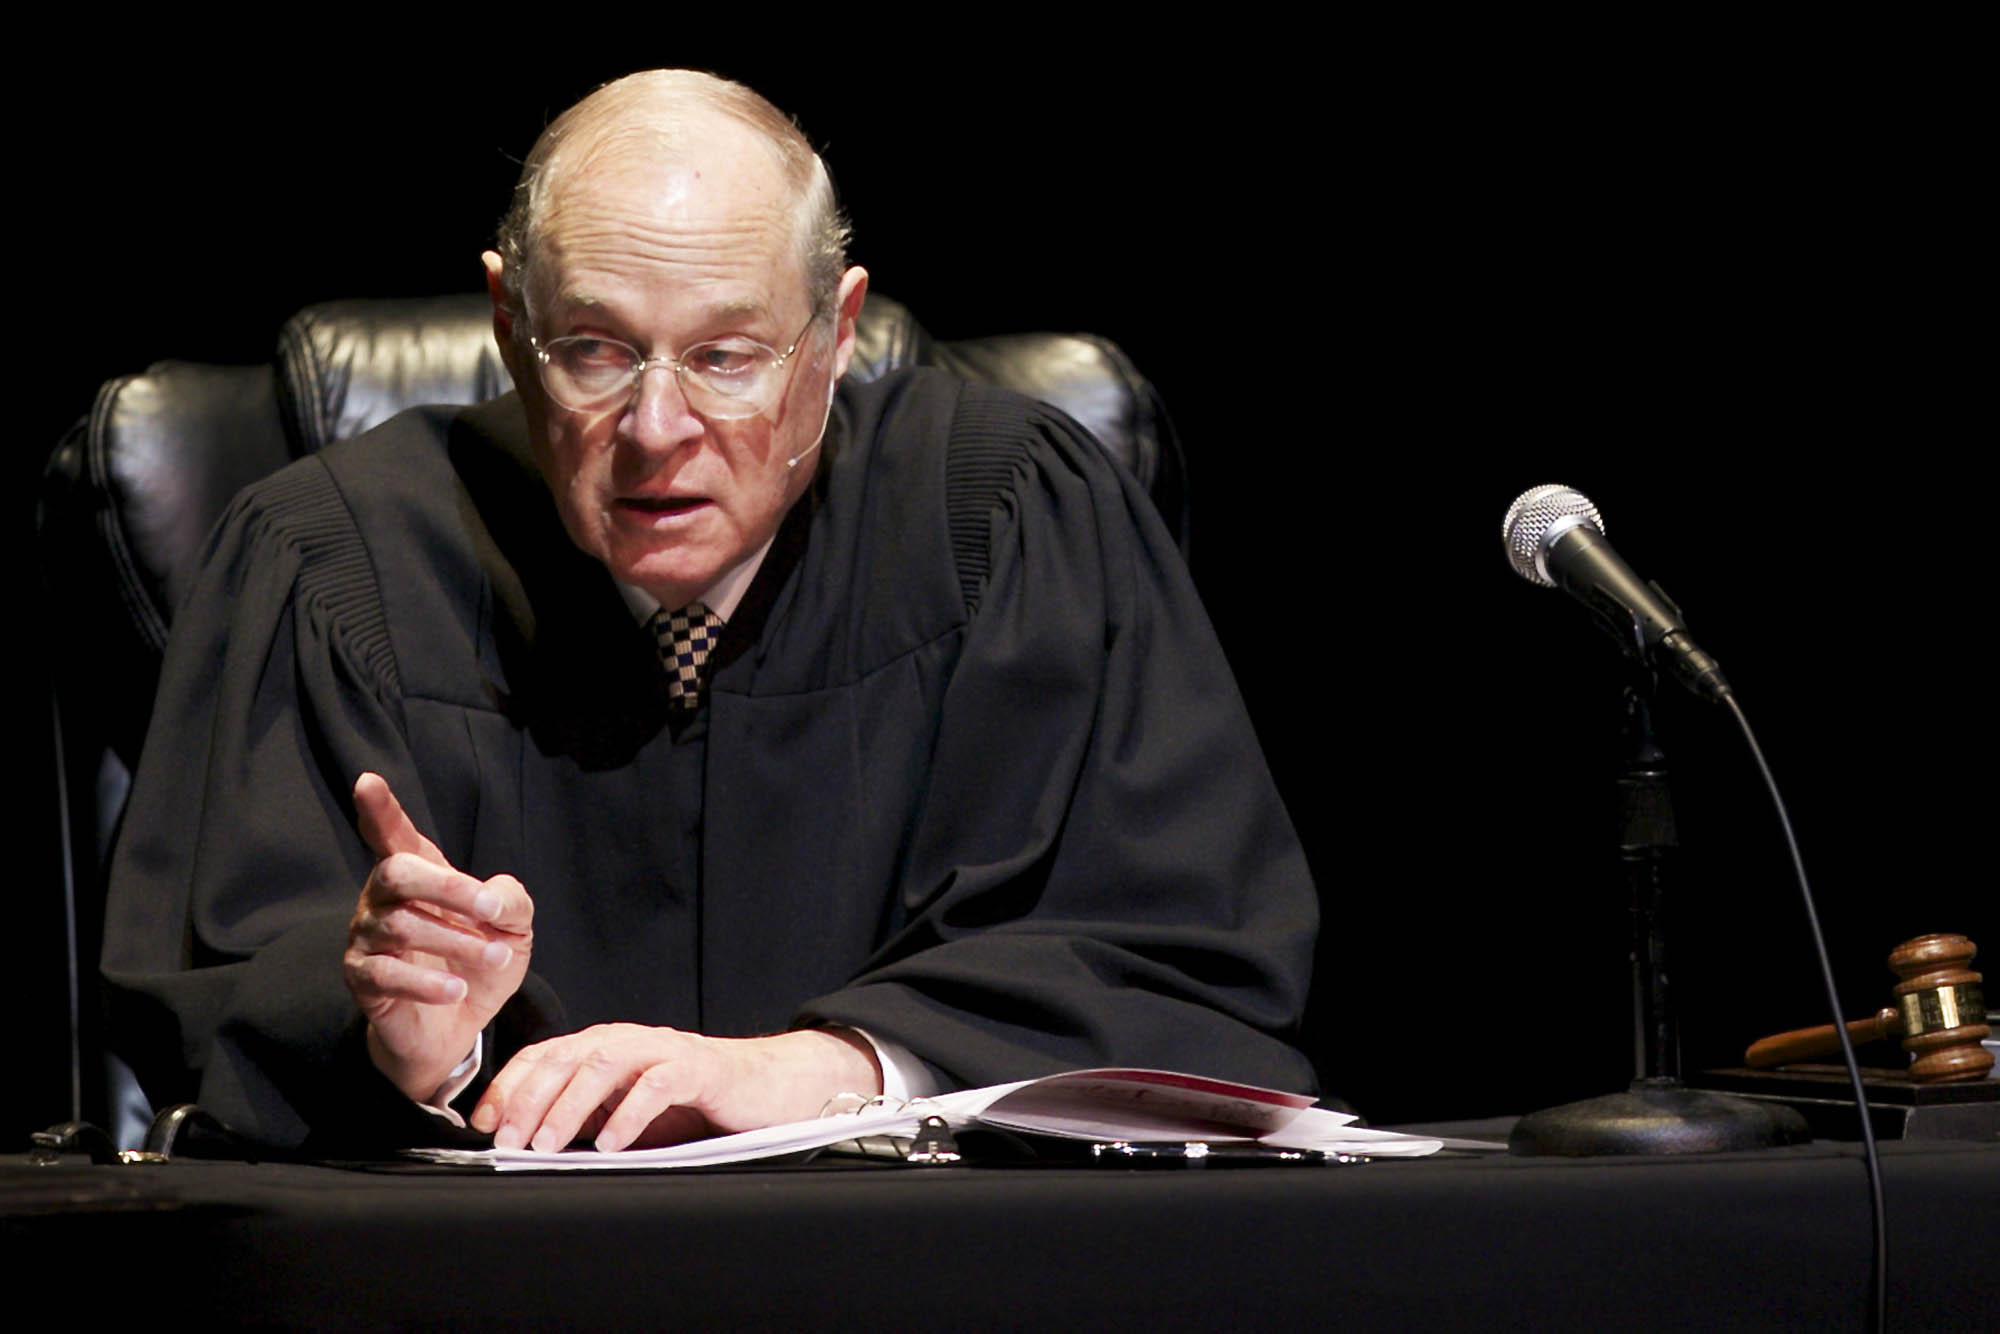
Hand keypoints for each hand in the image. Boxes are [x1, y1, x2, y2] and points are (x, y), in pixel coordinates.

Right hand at [343, 772, 533, 1101]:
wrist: (459, 1024)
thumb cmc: (480, 960)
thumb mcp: (513, 928)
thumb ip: (511, 902)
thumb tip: (494, 896)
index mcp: (418, 873)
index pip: (393, 835)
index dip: (380, 810)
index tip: (368, 781)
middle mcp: (382, 898)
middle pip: (397, 872)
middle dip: (449, 888)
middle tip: (492, 914)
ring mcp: (366, 937)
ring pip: (401, 926)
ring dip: (458, 943)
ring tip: (495, 959)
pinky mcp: (362, 979)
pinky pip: (387, 974)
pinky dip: (429, 981)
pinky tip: (456, 989)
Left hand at [471, 1025, 881, 1152]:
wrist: (769, 1088)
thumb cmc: (697, 1104)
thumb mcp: (627, 1114)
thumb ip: (587, 1119)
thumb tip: (529, 1144)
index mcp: (607, 1048)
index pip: (545, 1055)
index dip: (509, 1086)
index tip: (484, 1123)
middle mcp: (630, 1040)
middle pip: (566, 1057)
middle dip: (529, 1099)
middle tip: (508, 1141)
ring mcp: (665, 1050)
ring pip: (604, 1063)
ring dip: (569, 1105)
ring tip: (548, 1144)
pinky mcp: (700, 1067)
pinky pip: (659, 1083)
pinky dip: (630, 1112)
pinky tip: (613, 1142)